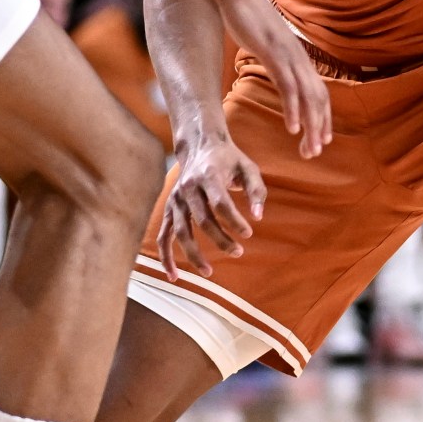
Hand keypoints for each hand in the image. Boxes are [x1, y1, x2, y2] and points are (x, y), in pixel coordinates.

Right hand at [156, 131, 263, 279]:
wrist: (200, 146)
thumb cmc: (229, 160)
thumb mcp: (248, 168)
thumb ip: (256, 191)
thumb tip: (258, 217)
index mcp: (208, 175)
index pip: (220, 203)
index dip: (234, 220)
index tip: (248, 234)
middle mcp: (188, 188)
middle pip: (202, 219)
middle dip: (220, 239)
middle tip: (238, 252)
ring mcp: (176, 199)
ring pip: (181, 231)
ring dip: (194, 253)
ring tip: (209, 272)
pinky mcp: (170, 209)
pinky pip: (164, 235)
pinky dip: (166, 256)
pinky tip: (174, 275)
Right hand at [215, 0, 329, 157]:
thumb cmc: (247, 17)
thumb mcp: (265, 43)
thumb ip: (274, 57)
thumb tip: (276, 69)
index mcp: (297, 57)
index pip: (319, 92)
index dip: (323, 117)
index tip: (321, 139)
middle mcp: (299, 57)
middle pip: (318, 99)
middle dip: (319, 128)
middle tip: (315, 152)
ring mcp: (288, 55)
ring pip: (307, 96)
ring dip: (311, 125)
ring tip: (309, 148)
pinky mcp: (273, 53)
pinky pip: (288, 85)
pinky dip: (293, 108)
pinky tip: (292, 127)